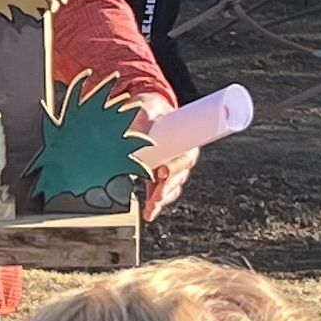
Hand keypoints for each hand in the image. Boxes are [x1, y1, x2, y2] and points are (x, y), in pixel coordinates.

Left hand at [131, 103, 198, 217]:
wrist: (147, 114)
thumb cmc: (152, 109)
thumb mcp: (148, 107)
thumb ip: (142, 114)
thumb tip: (136, 123)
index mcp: (184, 140)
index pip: (185, 157)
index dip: (175, 167)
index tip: (163, 171)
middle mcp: (180, 157)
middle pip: (178, 177)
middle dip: (167, 188)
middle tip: (157, 195)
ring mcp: (171, 169)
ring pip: (171, 188)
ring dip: (161, 199)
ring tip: (151, 207)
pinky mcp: (159, 178)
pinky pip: (161, 193)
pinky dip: (154, 204)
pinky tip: (149, 213)